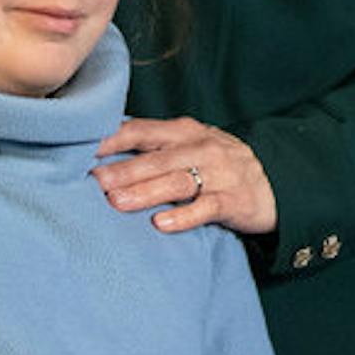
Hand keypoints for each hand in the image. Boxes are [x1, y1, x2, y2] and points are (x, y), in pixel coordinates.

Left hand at [97, 118, 275, 235]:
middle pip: (157, 158)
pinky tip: (161, 223)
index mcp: (185, 131)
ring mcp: (220, 173)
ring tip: (117, 202)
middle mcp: (202, 147)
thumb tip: (100, 153)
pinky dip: (183, 216)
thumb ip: (154, 148)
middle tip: (93, 182)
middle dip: (124, 169)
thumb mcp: (191, 147)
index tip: (80, 149)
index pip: (142, 131)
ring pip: (178, 181)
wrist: (275, 183)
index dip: (111, 139)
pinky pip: (206, 207)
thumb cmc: (219, 166)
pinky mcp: (234, 200)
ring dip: (146, 191)